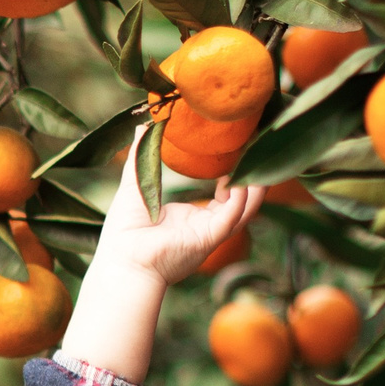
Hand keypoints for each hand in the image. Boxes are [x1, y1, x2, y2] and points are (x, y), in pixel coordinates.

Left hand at [92, 123, 265, 286]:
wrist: (121, 260)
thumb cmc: (124, 231)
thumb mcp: (137, 185)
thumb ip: (142, 157)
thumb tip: (143, 125)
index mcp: (189, 220)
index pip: (222, 201)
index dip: (233, 182)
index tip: (237, 159)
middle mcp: (203, 228)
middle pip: (240, 206)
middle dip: (254, 185)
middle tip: (260, 159)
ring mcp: (208, 235)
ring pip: (243, 212)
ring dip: (255, 192)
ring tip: (262, 168)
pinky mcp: (207, 239)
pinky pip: (231, 218)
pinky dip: (240, 200)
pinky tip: (241, 182)